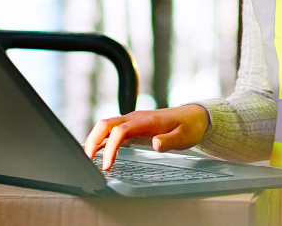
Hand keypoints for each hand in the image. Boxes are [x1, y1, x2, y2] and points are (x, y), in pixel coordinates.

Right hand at [84, 104, 210, 169]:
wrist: (194, 116)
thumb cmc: (189, 126)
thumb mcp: (185, 136)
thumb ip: (170, 140)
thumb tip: (156, 144)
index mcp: (146, 120)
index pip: (120, 131)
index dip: (111, 147)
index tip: (107, 165)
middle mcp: (135, 118)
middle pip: (105, 125)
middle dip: (92, 141)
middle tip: (87, 161)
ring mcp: (132, 121)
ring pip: (105, 127)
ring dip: (94, 140)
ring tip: (87, 159)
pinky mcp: (132, 126)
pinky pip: (111, 131)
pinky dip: (101, 141)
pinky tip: (97, 153)